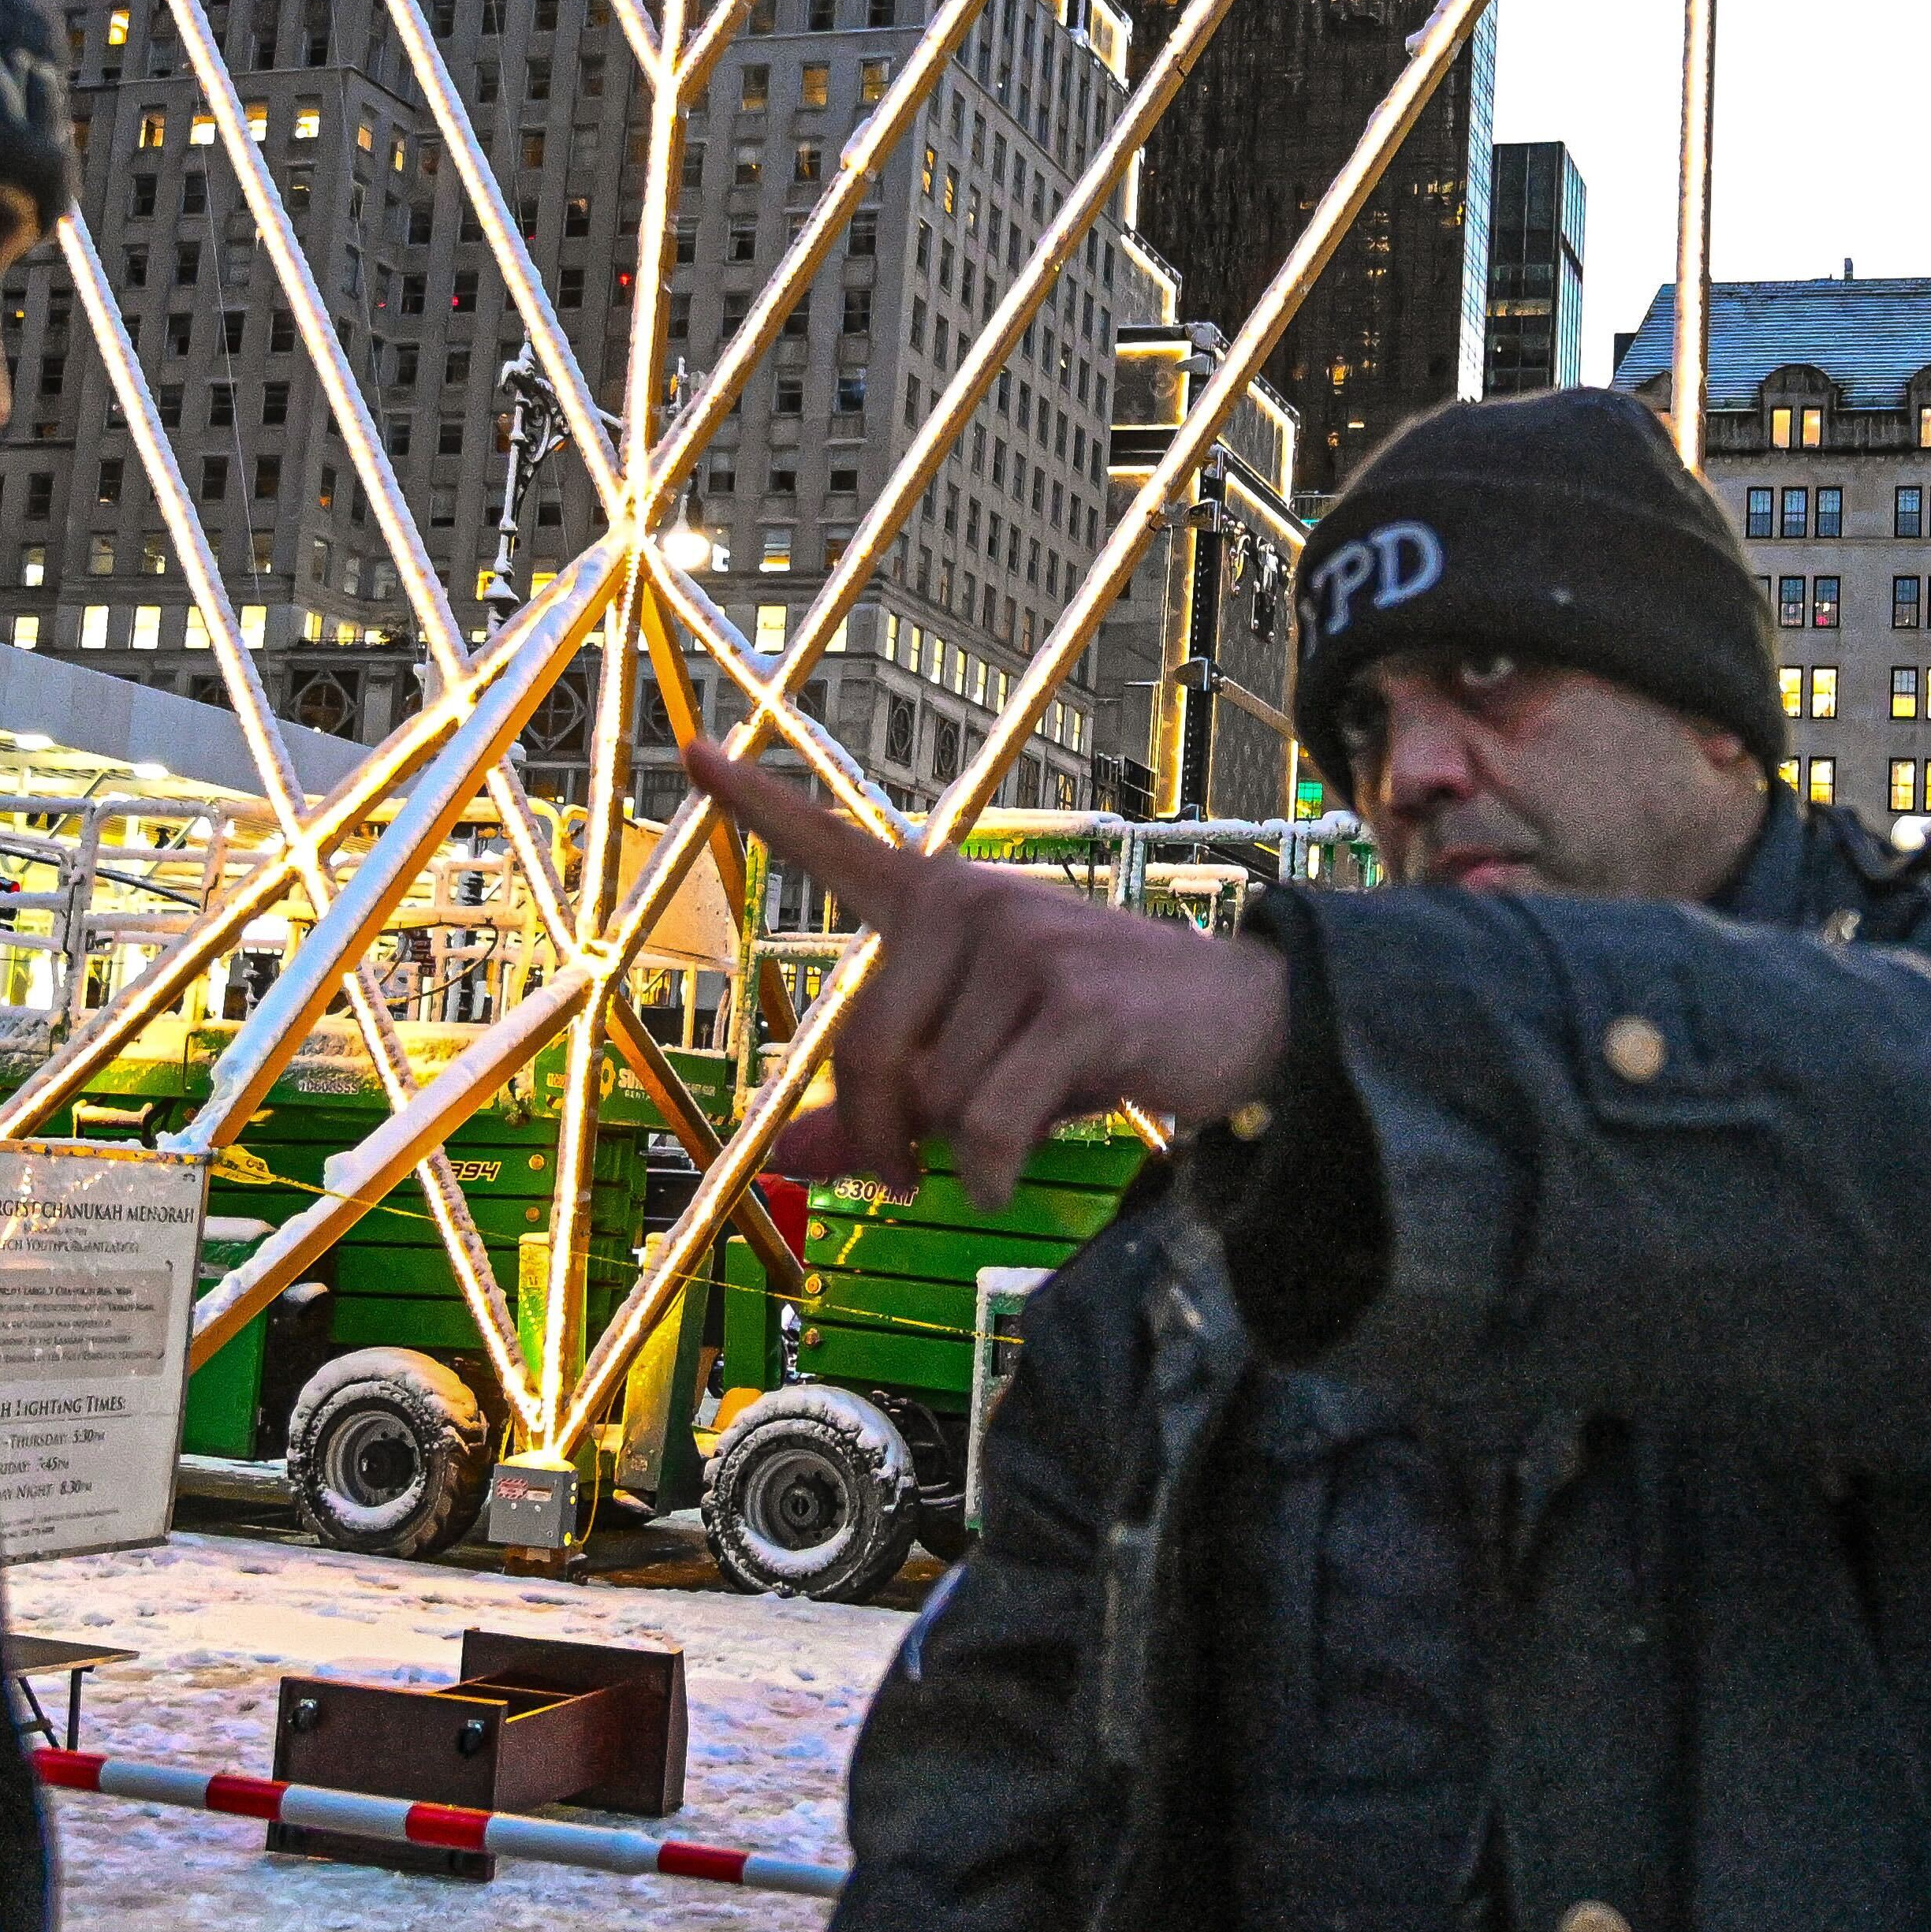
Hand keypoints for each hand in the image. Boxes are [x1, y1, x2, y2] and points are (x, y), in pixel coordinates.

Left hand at [692, 745, 1293, 1206]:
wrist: (1239, 1023)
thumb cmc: (1094, 1038)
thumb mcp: (979, 1065)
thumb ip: (884, 1106)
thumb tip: (791, 1158)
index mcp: (939, 901)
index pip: (835, 844)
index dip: (757, 803)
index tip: (691, 750)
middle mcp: (971, 902)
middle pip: (868, 1047)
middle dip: (877, 1135)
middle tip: (900, 1181)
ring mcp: (1024, 942)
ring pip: (935, 1095)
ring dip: (965, 1146)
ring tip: (1025, 1118)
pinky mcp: (1072, 999)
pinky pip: (988, 1120)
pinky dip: (992, 1171)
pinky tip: (1008, 1177)